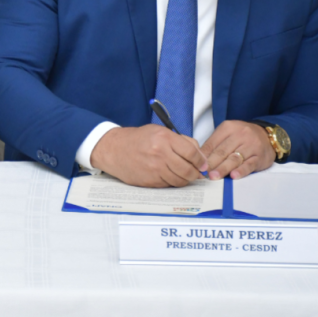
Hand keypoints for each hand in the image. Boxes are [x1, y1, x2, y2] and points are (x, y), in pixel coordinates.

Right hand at [90, 125, 208, 187]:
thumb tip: (199, 155)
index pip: (192, 152)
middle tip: (196, 172)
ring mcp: (154, 169)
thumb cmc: (137, 139)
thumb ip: (180, 141)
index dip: (201, 161)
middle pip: (188, 169)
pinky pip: (168, 185)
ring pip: (180, 180)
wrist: (114, 149)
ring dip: (185, 180)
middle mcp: (160, 153)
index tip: (203, 164)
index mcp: (164, 138)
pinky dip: (172, 182)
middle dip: (195, 173)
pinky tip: (169, 176)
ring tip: (184, 175)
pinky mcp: (149, 180)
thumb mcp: (159, 131)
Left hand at [201, 120, 274, 179]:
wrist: (268, 136)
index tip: (196, 166)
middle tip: (202, 174)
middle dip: (211, 163)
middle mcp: (240, 135)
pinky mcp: (260, 157)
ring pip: (234, 158)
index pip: (212, 143)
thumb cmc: (242, 137)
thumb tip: (199, 159)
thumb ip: (215, 144)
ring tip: (213, 176)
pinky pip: (249, 164)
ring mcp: (251, 146)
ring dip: (223, 168)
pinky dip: (241, 171)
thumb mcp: (228, 134)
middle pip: (222, 151)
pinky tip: (234, 176)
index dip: (203, 156)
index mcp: (228, 128)